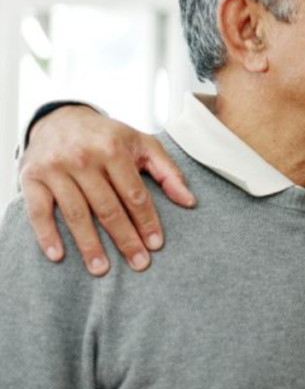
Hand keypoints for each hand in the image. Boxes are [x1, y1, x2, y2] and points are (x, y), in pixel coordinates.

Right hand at [18, 105, 194, 275]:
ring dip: (89, 244)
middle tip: (138, 264)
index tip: (156, 245)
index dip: (147, 221)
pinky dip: (47, 234)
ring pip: (76, 213)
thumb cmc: (108, 137)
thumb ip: (168, 172)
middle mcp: (83, 158)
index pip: (134, 194)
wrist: (61, 119)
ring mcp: (56, 169)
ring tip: (102, 269)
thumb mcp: (142, 144)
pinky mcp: (32, 178)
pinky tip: (58, 255)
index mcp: (114, 149)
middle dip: (125, 239)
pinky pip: (38, 211)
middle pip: (108, 207)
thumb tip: (190, 202)